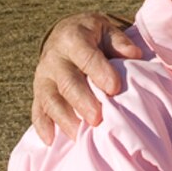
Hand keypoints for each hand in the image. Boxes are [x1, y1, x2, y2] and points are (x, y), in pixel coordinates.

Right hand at [30, 12, 140, 142]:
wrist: (64, 34)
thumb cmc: (93, 36)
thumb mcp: (106, 30)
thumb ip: (119, 42)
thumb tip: (134, 54)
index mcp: (73, 38)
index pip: (86, 56)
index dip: (99, 71)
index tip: (114, 88)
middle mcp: (54, 58)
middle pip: (66, 81)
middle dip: (81, 101)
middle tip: (97, 118)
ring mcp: (43, 77)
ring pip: (50, 99)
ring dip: (64, 118)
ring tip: (79, 135)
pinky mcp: (38, 93)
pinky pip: (37, 110)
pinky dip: (42, 125)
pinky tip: (51, 140)